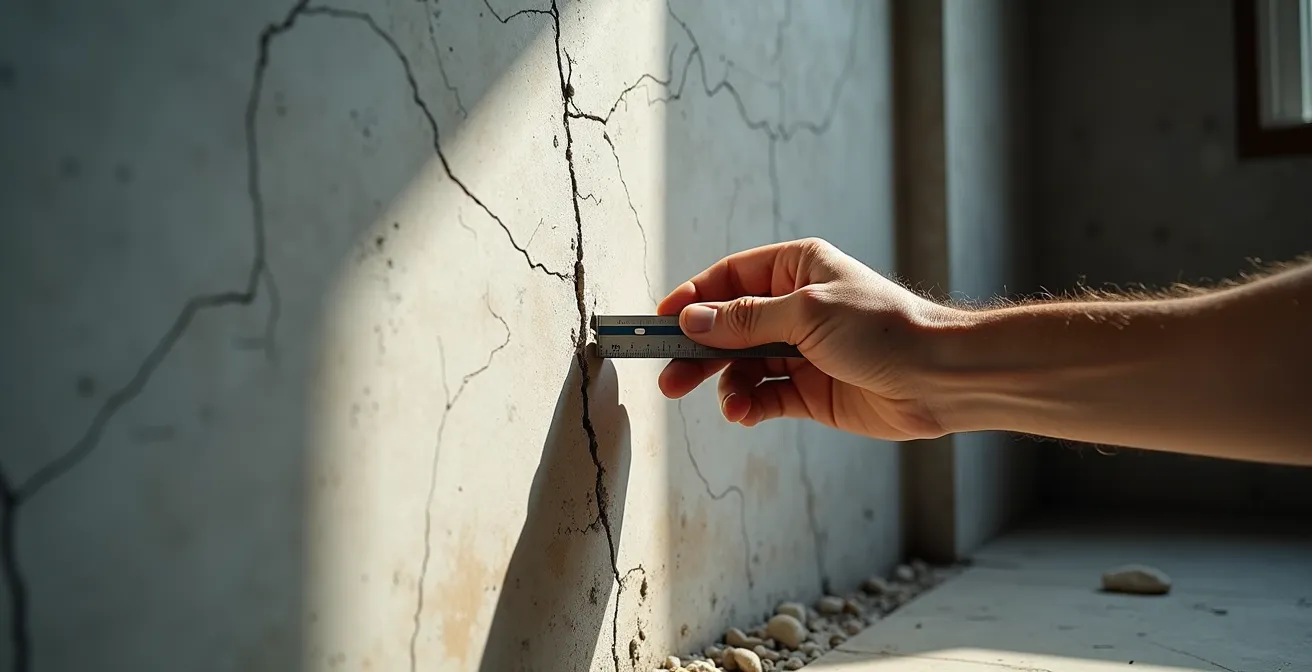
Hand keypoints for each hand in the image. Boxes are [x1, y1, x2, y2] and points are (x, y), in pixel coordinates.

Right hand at [657, 238, 951, 440]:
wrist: (939, 379)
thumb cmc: (884, 329)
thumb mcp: (807, 314)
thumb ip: (745, 320)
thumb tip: (693, 320)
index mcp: (796, 269)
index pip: (729, 279)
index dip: (693, 300)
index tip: (661, 322)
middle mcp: (794, 307)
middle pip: (727, 326)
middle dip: (697, 350)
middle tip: (667, 374)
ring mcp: (801, 351)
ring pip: (741, 365)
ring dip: (723, 384)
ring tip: (718, 402)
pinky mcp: (809, 390)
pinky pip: (763, 396)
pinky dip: (748, 405)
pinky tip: (743, 413)